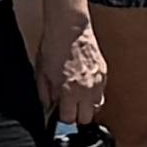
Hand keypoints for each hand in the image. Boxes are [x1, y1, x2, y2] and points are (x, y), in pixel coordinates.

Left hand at [21, 0, 106, 127]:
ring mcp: (98, 82)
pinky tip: (83, 85)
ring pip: (97, 107)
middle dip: (76, 115)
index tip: (59, 111)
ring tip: (77, 96)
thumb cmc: (54, 47)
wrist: (69, 28)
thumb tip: (48, 109)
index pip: (69, 119)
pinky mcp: (104, 74)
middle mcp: (86, 89)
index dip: (62, 117)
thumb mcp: (42, 74)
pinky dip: (93, 93)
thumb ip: (45, 96)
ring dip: (87, 105)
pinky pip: (101, 92)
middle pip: (86, 119)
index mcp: (69, 90)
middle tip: (68, 106)